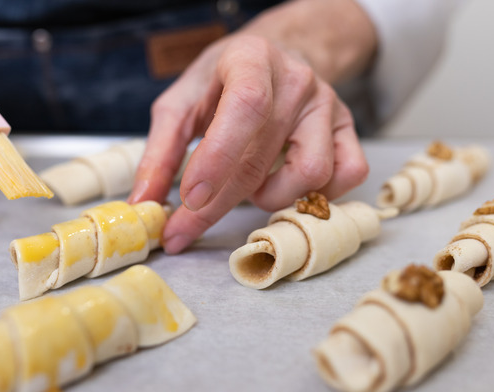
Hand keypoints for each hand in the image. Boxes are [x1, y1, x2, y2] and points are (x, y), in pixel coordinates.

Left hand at [129, 0, 375, 253]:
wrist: (276, 59)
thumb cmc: (223, 82)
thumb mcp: (181, 104)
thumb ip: (160, 152)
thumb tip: (144, 204)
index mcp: (251, 60)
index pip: (245, 108)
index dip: (218, 158)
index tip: (188, 199)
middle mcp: (296, 80)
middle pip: (262, 157)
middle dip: (217, 206)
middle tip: (183, 230)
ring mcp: (328, 105)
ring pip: (311, 174)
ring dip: (271, 197)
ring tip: (250, 184)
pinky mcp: (349, 129)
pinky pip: (345, 177)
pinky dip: (314, 195)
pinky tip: (287, 186)